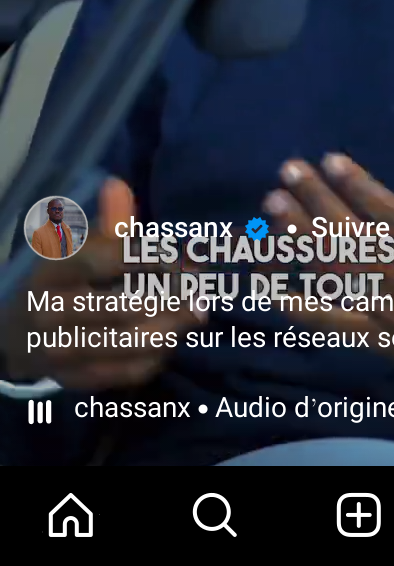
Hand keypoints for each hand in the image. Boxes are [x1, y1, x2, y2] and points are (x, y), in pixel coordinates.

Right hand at [0, 178, 199, 388]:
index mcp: (52, 270)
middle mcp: (50, 313)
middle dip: (171, 298)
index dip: (151, 258)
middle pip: (123, 308)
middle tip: (203, 290)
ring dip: (171, 328)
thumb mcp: (73, 245)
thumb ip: (104, 222)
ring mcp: (61, 351)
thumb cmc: (61, 280)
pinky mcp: (75, 380)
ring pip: (129, 343)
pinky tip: (172, 338)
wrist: (16, 335)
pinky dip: (157, 355)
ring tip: (197, 313)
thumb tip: (118, 186)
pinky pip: (127, 372)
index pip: (105, 261)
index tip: (186, 257)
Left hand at [263, 132, 393, 402]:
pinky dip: (295, 302)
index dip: (360, 187)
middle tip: (289, 171)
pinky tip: (266, 279)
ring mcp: (384, 313)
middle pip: (353, 239)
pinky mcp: (371, 337)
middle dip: (318, 202)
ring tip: (274, 207)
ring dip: (301, 238)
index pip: (390, 216)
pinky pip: (328, 320)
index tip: (331, 160)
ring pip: (335, 273)